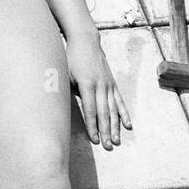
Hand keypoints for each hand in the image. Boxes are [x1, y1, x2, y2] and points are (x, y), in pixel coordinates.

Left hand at [67, 33, 130, 149]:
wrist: (86, 41)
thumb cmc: (71, 60)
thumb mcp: (64, 74)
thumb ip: (66, 91)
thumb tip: (60, 109)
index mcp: (87, 84)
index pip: (90, 110)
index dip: (92, 126)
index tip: (94, 139)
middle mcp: (101, 85)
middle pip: (104, 113)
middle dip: (106, 131)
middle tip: (107, 146)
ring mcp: (109, 85)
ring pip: (114, 109)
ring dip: (116, 127)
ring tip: (116, 141)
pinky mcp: (113, 84)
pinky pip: (120, 102)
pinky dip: (124, 114)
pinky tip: (128, 125)